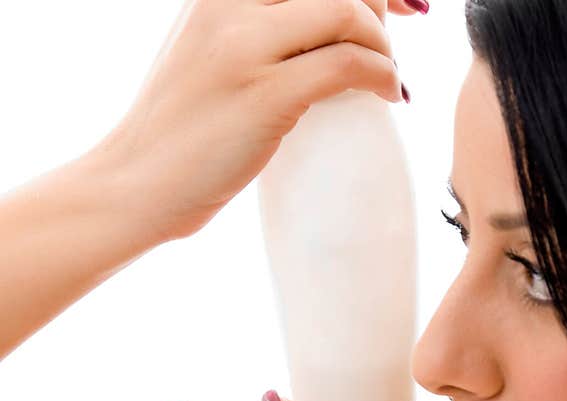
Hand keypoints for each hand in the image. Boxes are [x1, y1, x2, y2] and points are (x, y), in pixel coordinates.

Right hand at [92, 0, 425, 245]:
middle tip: (387, 51)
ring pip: (348, 13)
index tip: (396, 8)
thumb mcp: (208, 56)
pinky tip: (389, 95)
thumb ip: (255, 31)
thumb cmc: (181, 132)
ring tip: (388, 78)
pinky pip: (348, 65)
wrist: (136, 184)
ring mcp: (243, 46)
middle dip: (379, 9)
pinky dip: (382, 76)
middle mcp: (228, 5)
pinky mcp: (264, 94)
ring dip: (384, 46)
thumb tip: (326, 29)